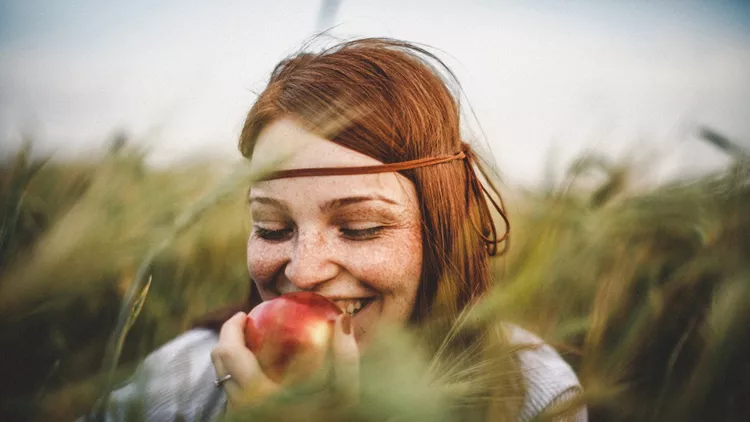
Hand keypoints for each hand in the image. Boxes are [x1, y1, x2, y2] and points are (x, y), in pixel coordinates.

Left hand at [210, 311, 359, 409]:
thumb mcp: (346, 396)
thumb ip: (346, 358)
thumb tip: (342, 320)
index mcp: (257, 396)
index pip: (228, 352)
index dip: (231, 327)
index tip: (245, 313)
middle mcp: (241, 409)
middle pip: (219, 364)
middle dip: (228, 338)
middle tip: (246, 324)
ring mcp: (242, 418)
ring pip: (223, 381)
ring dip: (233, 359)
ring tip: (254, 346)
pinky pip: (233, 395)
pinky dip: (239, 378)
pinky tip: (261, 373)